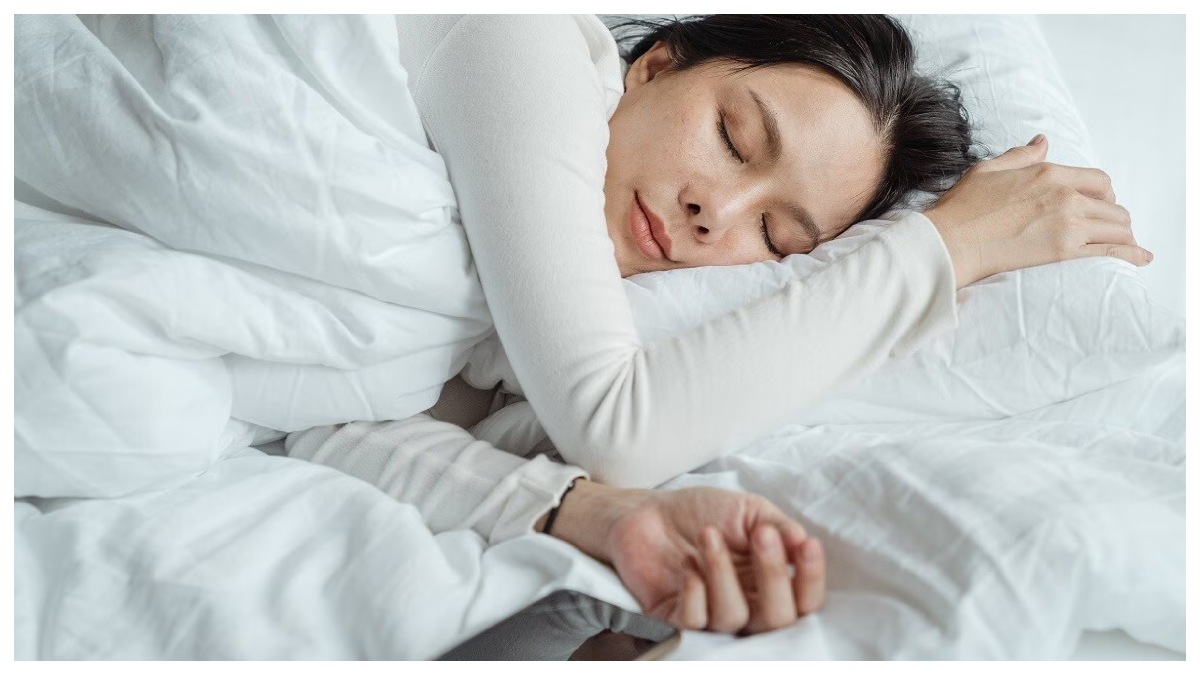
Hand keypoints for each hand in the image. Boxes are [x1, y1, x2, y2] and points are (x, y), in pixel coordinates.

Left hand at [543, 480, 824, 634]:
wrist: (649, 511)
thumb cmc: (703, 512)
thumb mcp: (749, 510)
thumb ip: (779, 527)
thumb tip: (802, 541)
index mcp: (770, 582)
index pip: (804, 600)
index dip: (811, 578)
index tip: (805, 544)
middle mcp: (746, 604)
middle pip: (777, 619)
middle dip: (773, 575)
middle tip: (760, 535)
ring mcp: (712, 614)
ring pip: (733, 618)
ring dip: (723, 573)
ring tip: (708, 535)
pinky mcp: (677, 618)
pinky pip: (695, 622)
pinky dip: (694, 592)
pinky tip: (688, 565)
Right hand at [925, 134, 1152, 287]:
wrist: (952, 242)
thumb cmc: (963, 208)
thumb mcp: (989, 169)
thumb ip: (1021, 156)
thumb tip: (1042, 143)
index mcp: (1049, 172)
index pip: (1098, 180)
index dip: (1104, 193)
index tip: (1100, 203)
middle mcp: (1065, 195)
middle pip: (1112, 205)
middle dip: (1114, 217)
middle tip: (1108, 228)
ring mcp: (1068, 223)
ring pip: (1117, 227)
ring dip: (1123, 235)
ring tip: (1123, 244)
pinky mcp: (1064, 251)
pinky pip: (1111, 251)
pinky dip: (1131, 254)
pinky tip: (1141, 258)